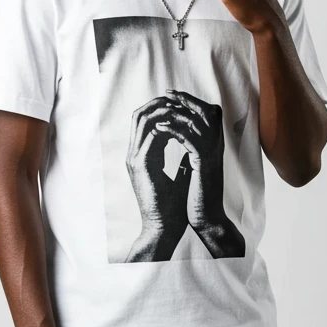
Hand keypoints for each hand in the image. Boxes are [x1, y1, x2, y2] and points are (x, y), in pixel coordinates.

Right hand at [125, 95, 191, 260]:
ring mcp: (134, 159)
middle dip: (160, 103)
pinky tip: (180, 124)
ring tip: (180, 107)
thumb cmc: (172, 207)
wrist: (163, 228)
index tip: (182, 105)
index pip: (146, 122)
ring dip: (161, 109)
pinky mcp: (140, 165)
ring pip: (141, 120)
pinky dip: (164, 125)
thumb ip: (180, 158)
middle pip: (139, 115)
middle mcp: (134, 154)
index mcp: (142, 156)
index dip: (162, 109)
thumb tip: (193, 145)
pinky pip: (149, 135)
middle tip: (180, 99)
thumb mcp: (178, 175)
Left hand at [160, 90, 244, 257]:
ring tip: (160, 108)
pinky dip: (173, 130)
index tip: (173, 96)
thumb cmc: (199, 197)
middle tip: (167, 93)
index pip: (208, 113)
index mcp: (215, 147)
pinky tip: (159, 128)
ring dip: (177, 112)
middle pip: (206, 111)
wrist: (207, 219)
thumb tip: (181, 138)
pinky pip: (189, 140)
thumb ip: (193, 151)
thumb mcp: (196, 168)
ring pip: (198, 122)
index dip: (192, 102)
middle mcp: (217, 147)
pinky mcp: (203, 165)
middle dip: (185, 100)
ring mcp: (212, 155)